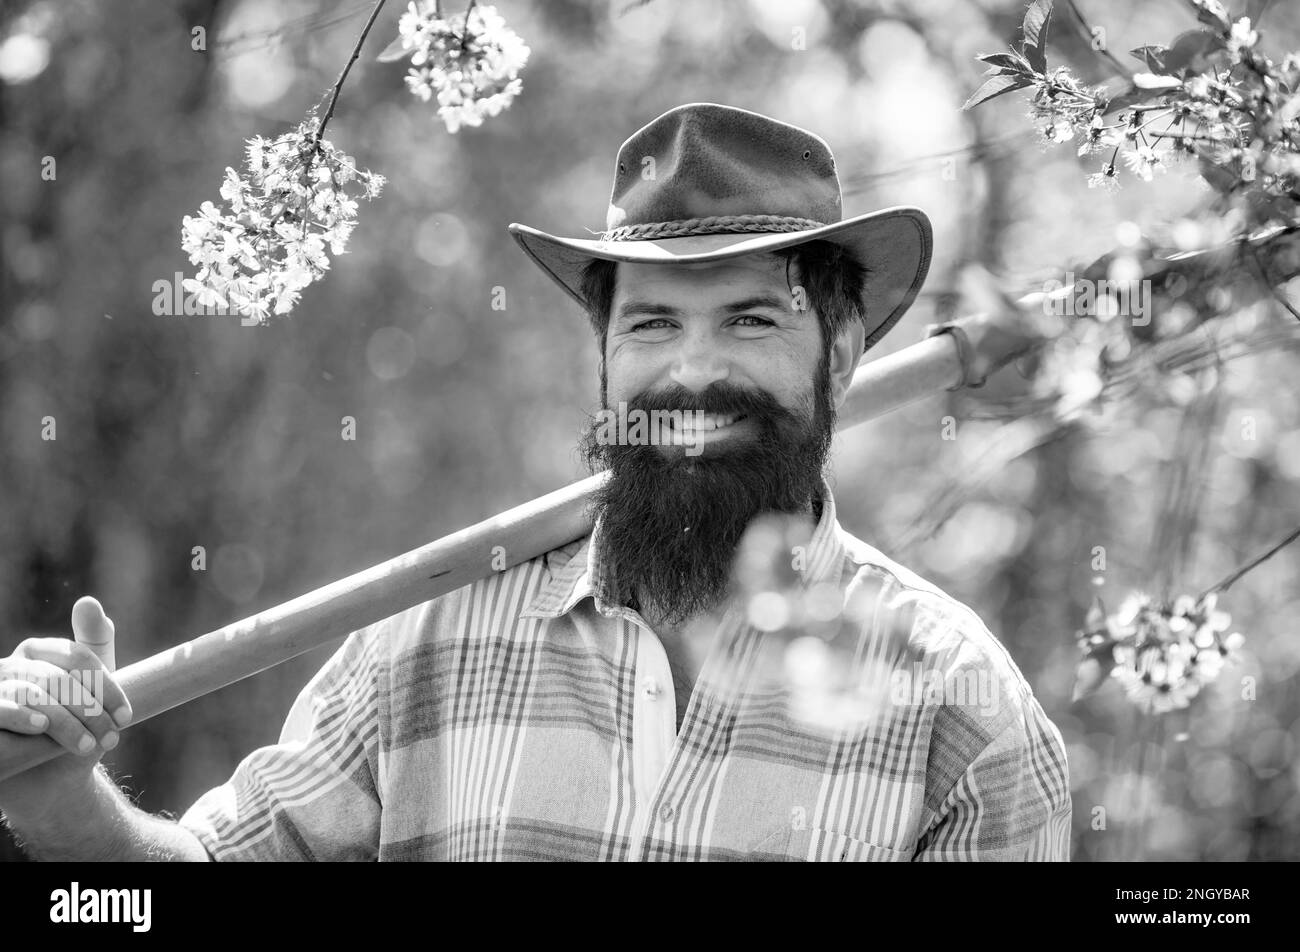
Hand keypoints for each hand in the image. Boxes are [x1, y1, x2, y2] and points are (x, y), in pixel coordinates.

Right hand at [0, 596, 132, 819]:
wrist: (50, 779)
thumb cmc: (75, 727)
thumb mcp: (94, 688)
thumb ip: (96, 643)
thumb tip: (86, 601)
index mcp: (39, 653)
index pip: (76, 657)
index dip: (105, 686)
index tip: (126, 716)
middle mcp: (11, 667)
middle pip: (57, 678)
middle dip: (90, 709)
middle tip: (110, 737)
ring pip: (32, 694)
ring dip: (67, 721)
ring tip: (88, 745)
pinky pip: (1, 708)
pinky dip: (23, 716)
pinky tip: (42, 727)